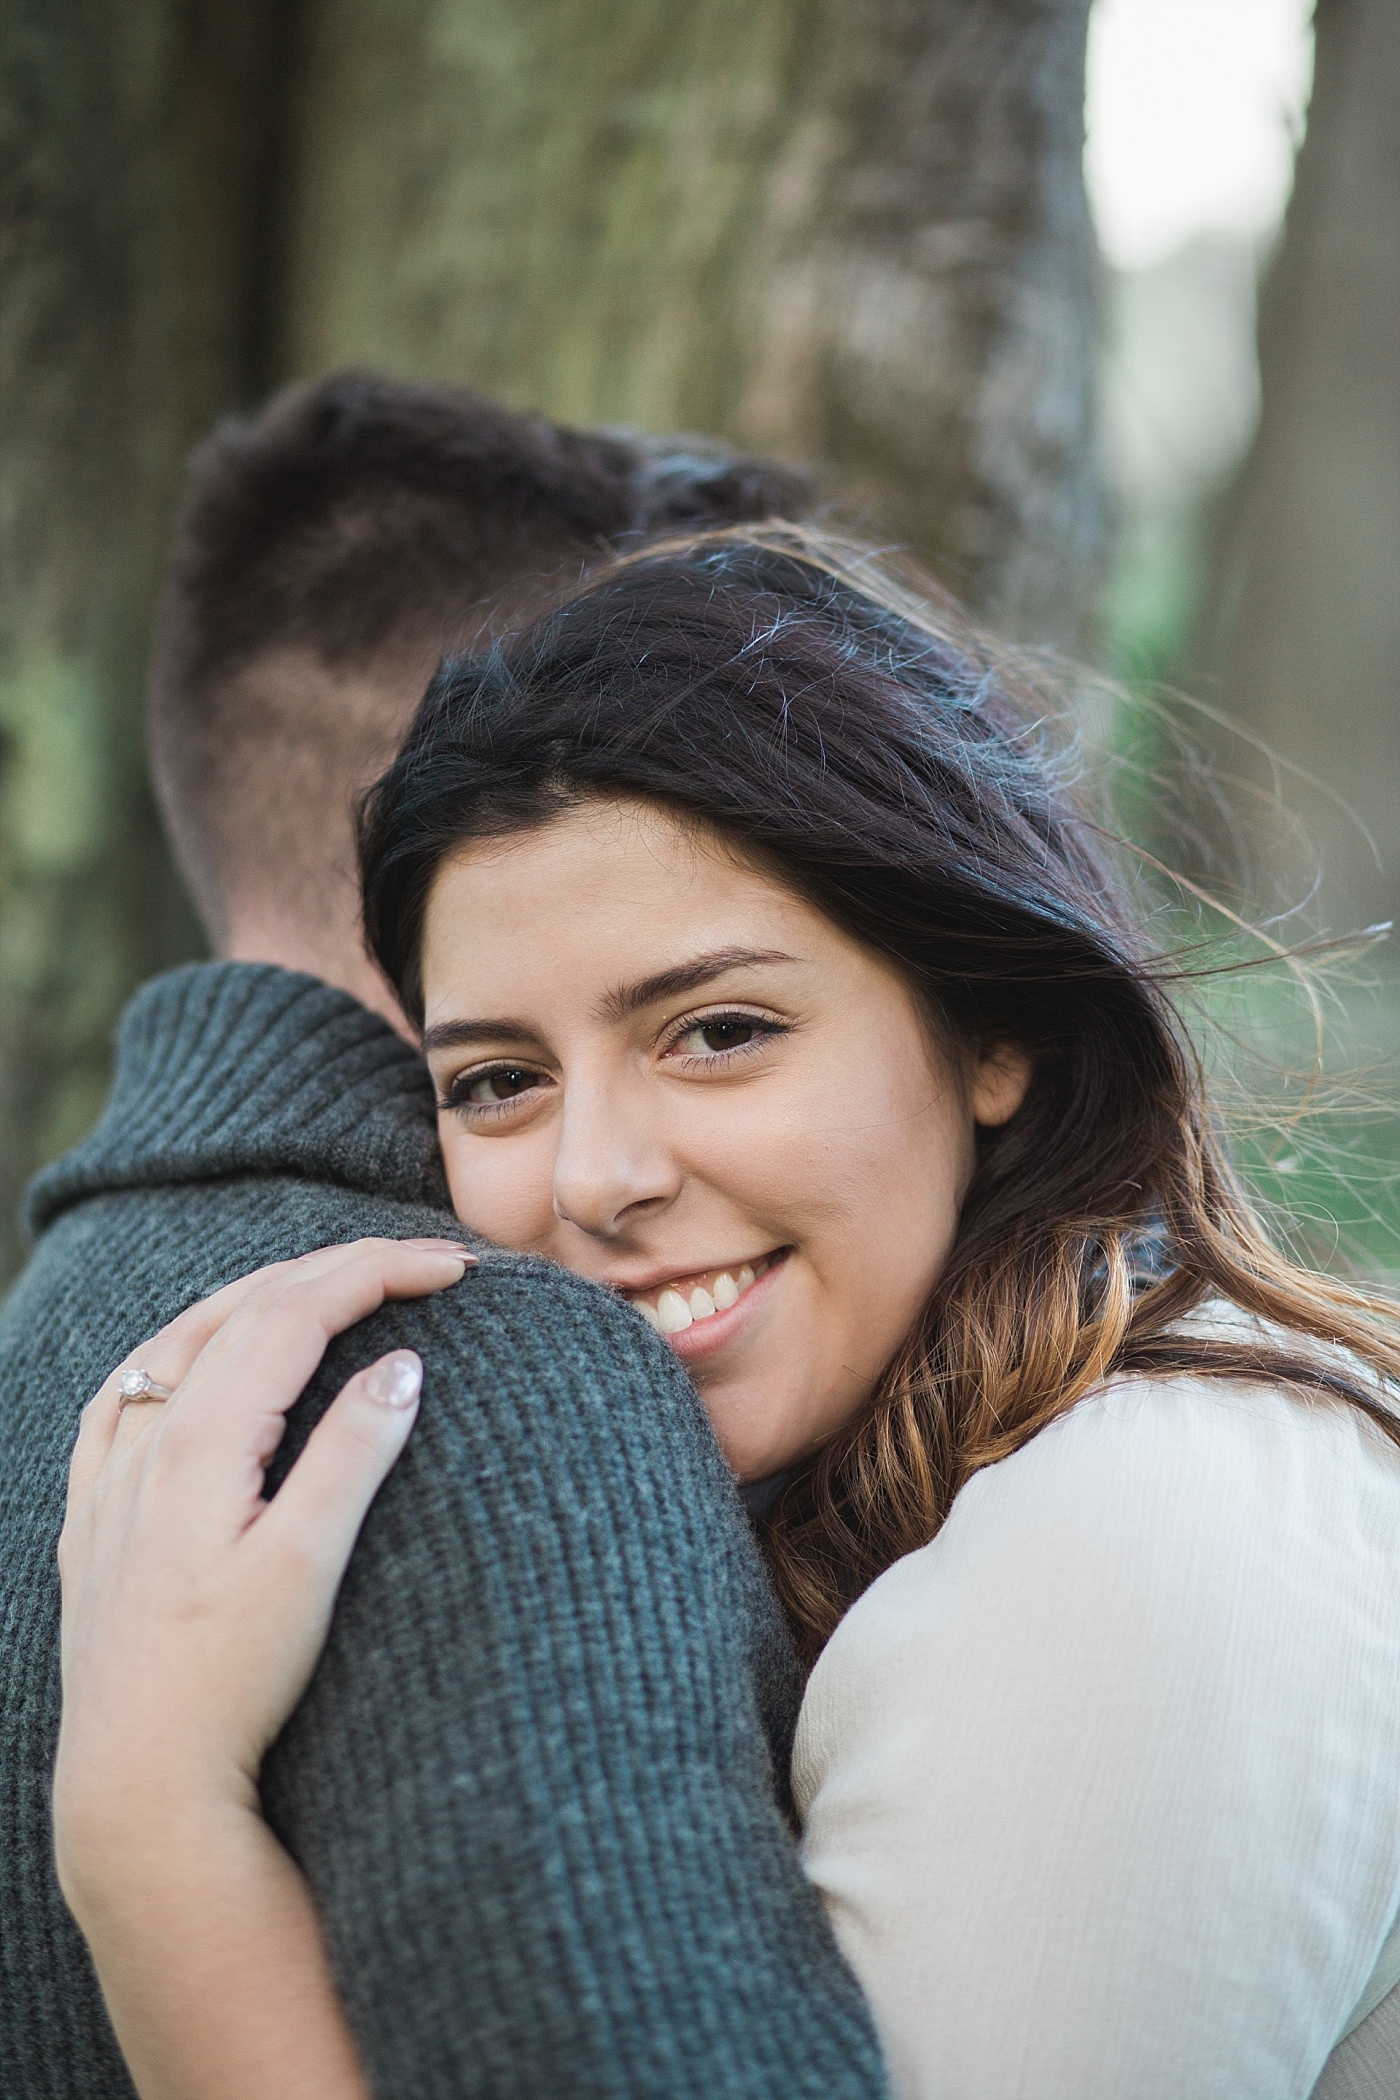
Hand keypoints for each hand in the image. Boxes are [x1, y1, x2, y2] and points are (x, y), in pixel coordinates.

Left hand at [54, 1235, 474, 1911]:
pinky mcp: (94, 1519)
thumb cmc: (231, 1684)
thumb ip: (352, 1456)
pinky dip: (173, 1351)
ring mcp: (111, 1479)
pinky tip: (185, 1359)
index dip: (377, 1273)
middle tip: (415, 1263)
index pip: (296, 1313)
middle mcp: (146, 1444)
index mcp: (202, 1443)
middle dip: (334, 1270)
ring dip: (258, 1295)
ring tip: (324, 1285)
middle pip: (243, 1309)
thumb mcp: (307, 1568)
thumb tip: (401, 1364)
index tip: (452, 1267)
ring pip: (180, 1340)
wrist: (139, 1783)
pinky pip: (122, 1397)